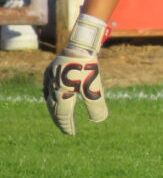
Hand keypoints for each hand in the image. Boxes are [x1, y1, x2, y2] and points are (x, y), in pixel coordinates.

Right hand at [43, 14, 107, 135]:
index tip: (71, 134)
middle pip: (54, 108)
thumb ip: (97, 107)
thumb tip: (98, 121)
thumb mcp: (95, 90)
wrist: (81, 44)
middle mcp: (51, 87)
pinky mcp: (51, 69)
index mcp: (60, 94)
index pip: (62, 115)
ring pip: (50, 98)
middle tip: (66, 129)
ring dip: (55, 109)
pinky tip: (55, 98)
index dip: (66, 125)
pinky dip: (52, 97)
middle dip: (60, 120)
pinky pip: (48, 87)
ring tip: (61, 117)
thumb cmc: (88, 68)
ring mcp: (50, 78)